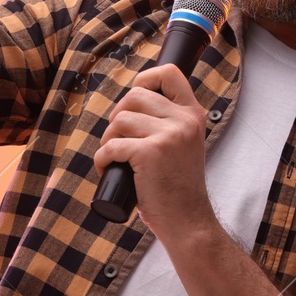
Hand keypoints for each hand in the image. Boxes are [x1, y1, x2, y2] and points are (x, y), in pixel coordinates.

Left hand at [93, 64, 217, 242]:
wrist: (188, 222)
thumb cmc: (177, 187)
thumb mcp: (183, 145)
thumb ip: (168, 123)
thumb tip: (132, 100)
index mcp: (193, 115)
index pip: (169, 73)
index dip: (145, 79)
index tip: (134, 100)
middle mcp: (184, 120)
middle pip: (134, 95)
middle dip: (117, 116)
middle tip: (119, 140)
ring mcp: (168, 135)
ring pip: (119, 120)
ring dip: (108, 140)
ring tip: (115, 160)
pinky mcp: (149, 153)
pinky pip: (110, 146)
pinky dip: (102, 160)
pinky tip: (109, 172)